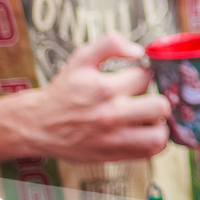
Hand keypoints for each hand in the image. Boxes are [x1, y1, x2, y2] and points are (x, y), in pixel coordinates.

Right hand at [27, 33, 169, 161]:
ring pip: (159, 135)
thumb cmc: (64, 90)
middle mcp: (112, 114)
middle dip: (158, 98)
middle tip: (147, 98)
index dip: (145, 74)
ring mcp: (113, 138)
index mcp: (106, 88)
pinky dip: (153, 141)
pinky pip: (149, 152)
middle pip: (160, 106)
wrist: (39, 124)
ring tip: (148, 117)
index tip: (138, 77)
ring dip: (159, 124)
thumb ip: (110, 44)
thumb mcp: (81, 58)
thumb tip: (138, 50)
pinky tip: (144, 131)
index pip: (146, 77)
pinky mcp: (113, 155)